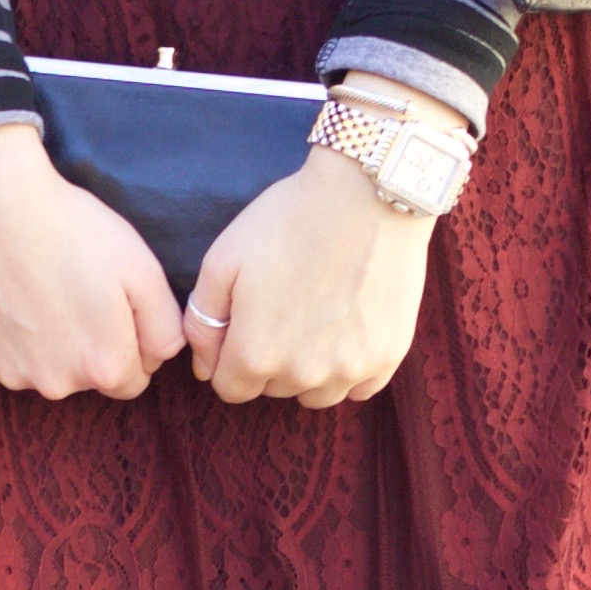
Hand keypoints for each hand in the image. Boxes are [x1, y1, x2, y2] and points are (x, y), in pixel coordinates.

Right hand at [0, 119, 185, 397]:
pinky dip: (4, 335)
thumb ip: (165, 326)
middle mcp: (55, 384)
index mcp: (103, 366)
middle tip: (72, 290)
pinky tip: (3, 294)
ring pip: (40, 369)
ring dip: (44, 343)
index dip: (129, 343)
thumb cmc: (71, 229)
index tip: (112, 307)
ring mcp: (7, 374)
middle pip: (85, 377)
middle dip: (86, 345)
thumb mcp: (143, 269)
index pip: (132, 379)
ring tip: (35, 288)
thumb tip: (160, 357)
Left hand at [186, 144, 432, 407]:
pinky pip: (360, 387)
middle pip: (273, 389)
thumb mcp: (223, 260)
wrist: (367, 194)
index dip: (229, 358)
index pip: (230, 388)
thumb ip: (202, 320)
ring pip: (317, 395)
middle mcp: (302, 375)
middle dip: (269, 360)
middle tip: (283, 307)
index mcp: (255, 354)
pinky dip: (350, 368)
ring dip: (309, 370)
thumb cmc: (288, 221)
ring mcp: (350, 369)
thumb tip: (205, 366)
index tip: (244, 325)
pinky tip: (348, 328)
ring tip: (315, 320)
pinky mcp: (388, 357)